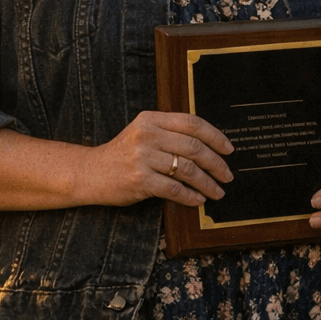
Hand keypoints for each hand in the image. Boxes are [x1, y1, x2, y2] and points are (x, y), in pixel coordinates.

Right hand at [77, 111, 233, 207]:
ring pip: (188, 170)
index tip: (229, 149)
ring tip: (217, 192)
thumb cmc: (122, 154)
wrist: (91, 172)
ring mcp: (142, 158)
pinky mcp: (140, 180)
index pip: (191, 123)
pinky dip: (191, 197)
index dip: (215, 136)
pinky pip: (175, 189)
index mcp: (150, 119)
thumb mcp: (142, 133)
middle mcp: (146, 135)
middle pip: (194, 147)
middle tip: (227, 175)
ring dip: (208, 184)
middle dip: (216, 163)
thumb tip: (208, 145)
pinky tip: (198, 200)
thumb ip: (168, 132)